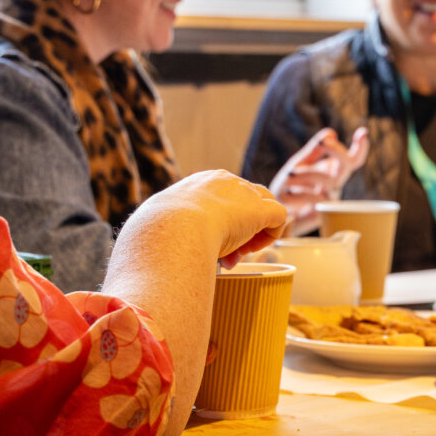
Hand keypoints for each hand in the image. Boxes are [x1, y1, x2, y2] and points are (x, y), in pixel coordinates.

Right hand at [141, 170, 287, 266]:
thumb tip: (155, 245)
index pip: (222, 198)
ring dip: (256, 231)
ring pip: (265, 206)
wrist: (172, 228)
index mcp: (201, 182)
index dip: (220, 223)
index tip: (208, 245)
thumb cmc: (161, 232)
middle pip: (245, 201)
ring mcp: (245, 193)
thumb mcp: (160, 224)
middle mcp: (226, 181)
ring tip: (238, 252)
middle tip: (225, 253)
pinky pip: (280, 217)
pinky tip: (253, 249)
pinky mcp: (260, 210)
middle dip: (239, 228)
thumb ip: (168, 228)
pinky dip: (271, 234)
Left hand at [270, 127, 369, 231]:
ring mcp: (331, 198)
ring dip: (307, 173)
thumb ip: (313, 150)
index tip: (363, 132)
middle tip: (323, 142)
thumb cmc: (285, 189)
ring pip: (330, 179)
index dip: (360, 147)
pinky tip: (289, 192)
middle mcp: (334, 183)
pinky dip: (301, 192)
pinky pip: (319, 197)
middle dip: (337, 150)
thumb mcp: (297, 164)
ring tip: (288, 175)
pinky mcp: (325, 212)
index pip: (351, 159)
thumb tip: (331, 133)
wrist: (274, 214)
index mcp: (330, 170)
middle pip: (348, 164)